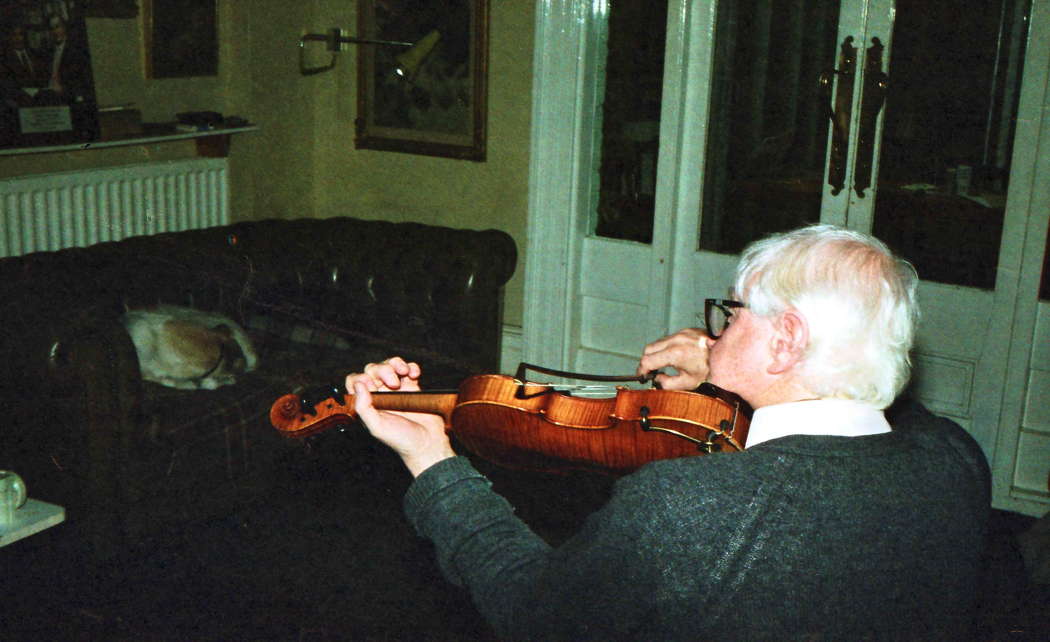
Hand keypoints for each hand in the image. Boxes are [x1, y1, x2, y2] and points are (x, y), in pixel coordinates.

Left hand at [346, 357, 454, 476]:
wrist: (428, 443)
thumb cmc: (402, 440)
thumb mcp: (377, 427)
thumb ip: (363, 407)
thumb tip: (358, 385)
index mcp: (367, 404)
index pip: (355, 382)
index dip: (361, 379)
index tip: (372, 387)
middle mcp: (379, 395)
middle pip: (372, 370)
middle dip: (382, 370)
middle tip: (393, 383)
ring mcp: (396, 390)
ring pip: (389, 365)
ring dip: (395, 364)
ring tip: (404, 373)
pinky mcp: (412, 386)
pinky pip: (408, 368)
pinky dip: (411, 366)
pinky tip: (414, 374)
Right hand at [636, 328, 712, 390]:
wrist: (727, 354)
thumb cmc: (710, 369)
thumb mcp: (688, 383)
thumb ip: (667, 384)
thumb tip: (657, 379)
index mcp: (675, 354)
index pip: (647, 360)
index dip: (642, 370)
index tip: (643, 376)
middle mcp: (675, 340)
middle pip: (648, 349)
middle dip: (647, 361)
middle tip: (650, 371)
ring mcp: (681, 333)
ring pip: (658, 342)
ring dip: (656, 353)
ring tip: (663, 364)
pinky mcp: (686, 331)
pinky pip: (669, 338)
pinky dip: (667, 347)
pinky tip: (674, 356)